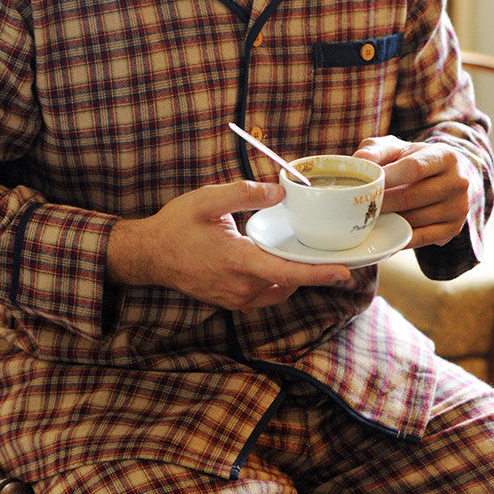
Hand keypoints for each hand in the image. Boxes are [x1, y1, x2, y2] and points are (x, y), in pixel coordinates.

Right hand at [106, 180, 350, 312]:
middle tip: (332, 254)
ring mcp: (235, 298)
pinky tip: (276, 262)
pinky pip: (265, 295)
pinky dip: (277, 281)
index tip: (344, 273)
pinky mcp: (230, 301)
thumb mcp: (207, 199)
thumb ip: (245, 193)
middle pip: (287, 281)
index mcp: (238, 261)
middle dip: (310, 269)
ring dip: (292, 275)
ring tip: (304, 254)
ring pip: (277, 289)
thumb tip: (279, 191)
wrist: (149, 255)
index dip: (317, 274)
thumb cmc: (176, 225)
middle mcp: (240, 286)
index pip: (286, 272)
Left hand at [353, 136, 470, 248]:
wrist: (443, 177)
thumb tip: (359, 159)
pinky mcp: (454, 228)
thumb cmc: (412, 159)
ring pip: (416, 219)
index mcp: (445, 156)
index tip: (367, 185)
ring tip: (370, 217)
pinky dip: (400, 238)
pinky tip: (383, 234)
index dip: (388, 177)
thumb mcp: (397, 148)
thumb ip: (376, 150)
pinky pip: (422, 238)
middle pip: (413, 196)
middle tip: (361, 205)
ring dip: (390, 220)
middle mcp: (458, 181)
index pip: (414, 168)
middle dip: (384, 202)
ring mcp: (458, 207)